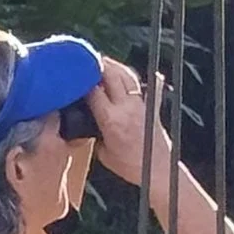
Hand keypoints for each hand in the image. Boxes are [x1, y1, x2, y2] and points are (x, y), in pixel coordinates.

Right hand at [91, 55, 170, 185]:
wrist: (157, 172)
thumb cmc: (130, 167)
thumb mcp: (103, 153)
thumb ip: (96, 135)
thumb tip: (90, 125)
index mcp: (110, 119)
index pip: (93, 91)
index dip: (83, 80)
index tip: (75, 74)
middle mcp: (126, 108)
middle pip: (111, 75)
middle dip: (99, 65)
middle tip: (89, 61)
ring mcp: (141, 106)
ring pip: (128, 77)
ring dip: (117, 68)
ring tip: (108, 64)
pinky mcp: (153, 110)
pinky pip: (154, 90)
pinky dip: (153, 81)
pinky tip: (155, 74)